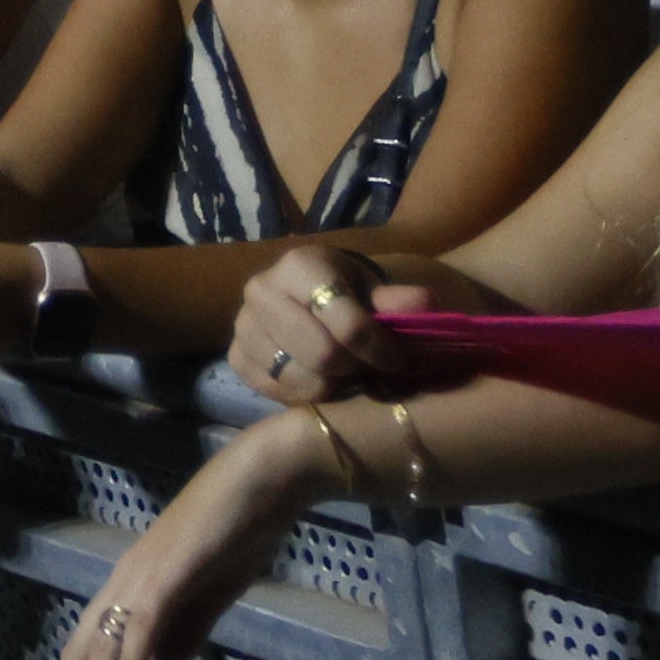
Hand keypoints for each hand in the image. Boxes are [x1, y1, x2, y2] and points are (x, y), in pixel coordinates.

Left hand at [35, 413, 335, 659]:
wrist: (264, 480)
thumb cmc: (240, 531)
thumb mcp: (211, 594)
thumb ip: (186, 631)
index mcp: (133, 589)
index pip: (95, 654)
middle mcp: (125, 583)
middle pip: (80, 654)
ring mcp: (142, 577)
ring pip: (103, 648)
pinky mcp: (167, 574)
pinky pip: (141, 627)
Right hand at [227, 245, 427, 403]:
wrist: (315, 295)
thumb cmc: (353, 291)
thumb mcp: (379, 289)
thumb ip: (400, 300)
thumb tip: (423, 304)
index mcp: (299, 266)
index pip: (346, 324)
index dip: (379, 349)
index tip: (396, 359)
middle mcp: (261, 290)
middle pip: (322, 356)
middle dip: (354, 369)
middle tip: (367, 367)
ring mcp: (243, 325)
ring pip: (298, 379)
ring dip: (331, 385)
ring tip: (344, 373)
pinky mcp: (236, 356)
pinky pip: (275, 391)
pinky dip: (303, 393)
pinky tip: (318, 378)